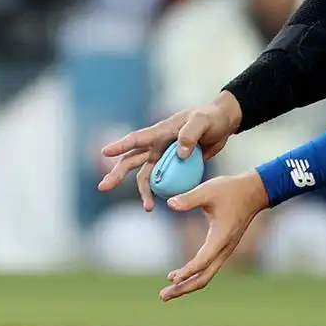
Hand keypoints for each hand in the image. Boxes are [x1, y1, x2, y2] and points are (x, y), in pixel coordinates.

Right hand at [98, 93, 242, 211]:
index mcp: (161, 131)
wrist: (222, 125)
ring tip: (148, 208)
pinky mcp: (174, 167)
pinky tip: (162, 203)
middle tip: (103, 187)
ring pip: (146, 176)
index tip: (104, 153)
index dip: (121, 145)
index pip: (137, 139)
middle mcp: (157, 145)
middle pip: (132, 161)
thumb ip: (191, 134)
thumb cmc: (211, 118)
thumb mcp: (203, 122)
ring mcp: (164, 157)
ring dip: (144, 192)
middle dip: (117, 174)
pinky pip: (163, 182)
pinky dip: (161, 192)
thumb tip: (180, 153)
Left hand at [159, 171, 268, 300]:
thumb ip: (188, 198)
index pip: (203, 261)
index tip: (173, 278)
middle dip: (183, 288)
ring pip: (205, 276)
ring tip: (165, 293)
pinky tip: (177, 277)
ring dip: (186, 285)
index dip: (188, 271)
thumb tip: (170, 204)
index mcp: (221, 237)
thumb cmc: (230, 190)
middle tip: (162, 296)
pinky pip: (207, 268)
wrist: (252, 193)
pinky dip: (192, 276)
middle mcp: (223, 249)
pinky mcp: (221, 249)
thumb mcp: (208, 190)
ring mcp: (224, 251)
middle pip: (203, 277)